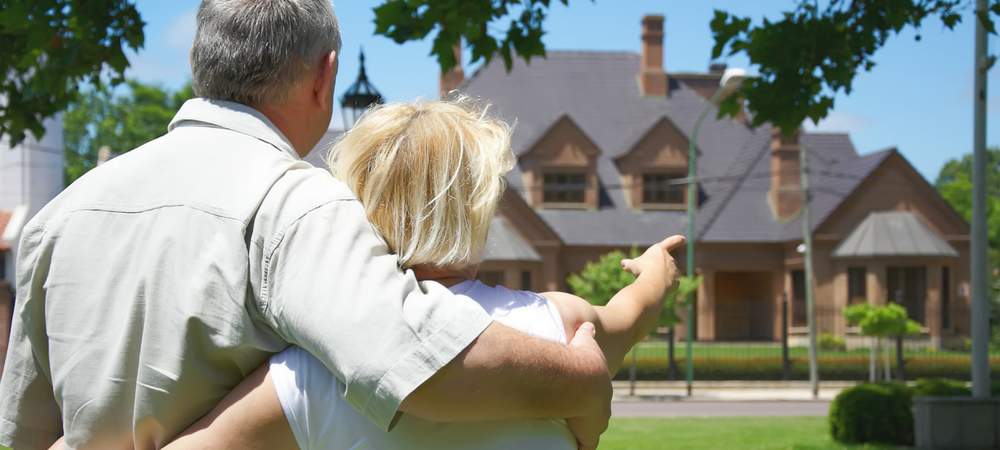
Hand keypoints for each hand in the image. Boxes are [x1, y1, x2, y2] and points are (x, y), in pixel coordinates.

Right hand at [565, 322, 610, 449]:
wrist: (582, 377)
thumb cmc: (580, 359)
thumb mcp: (585, 343)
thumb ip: (587, 334)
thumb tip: (589, 324)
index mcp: (600, 388)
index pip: (596, 398)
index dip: (587, 400)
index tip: (579, 402)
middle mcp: (601, 408)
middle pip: (595, 418)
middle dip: (585, 419)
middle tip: (572, 420)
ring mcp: (595, 424)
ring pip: (589, 433)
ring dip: (581, 434)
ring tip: (567, 436)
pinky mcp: (588, 436)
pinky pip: (584, 447)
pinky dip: (579, 447)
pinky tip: (571, 448)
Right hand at [620, 235, 683, 280]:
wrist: (653, 282)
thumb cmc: (642, 269)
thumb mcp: (633, 265)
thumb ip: (629, 264)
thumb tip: (623, 263)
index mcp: (659, 250)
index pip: (669, 242)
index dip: (676, 240)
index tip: (683, 238)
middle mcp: (669, 259)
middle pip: (664, 262)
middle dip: (657, 267)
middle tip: (647, 272)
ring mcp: (674, 270)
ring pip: (667, 274)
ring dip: (660, 277)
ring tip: (650, 282)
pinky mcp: (676, 281)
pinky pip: (670, 283)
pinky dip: (665, 286)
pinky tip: (657, 288)